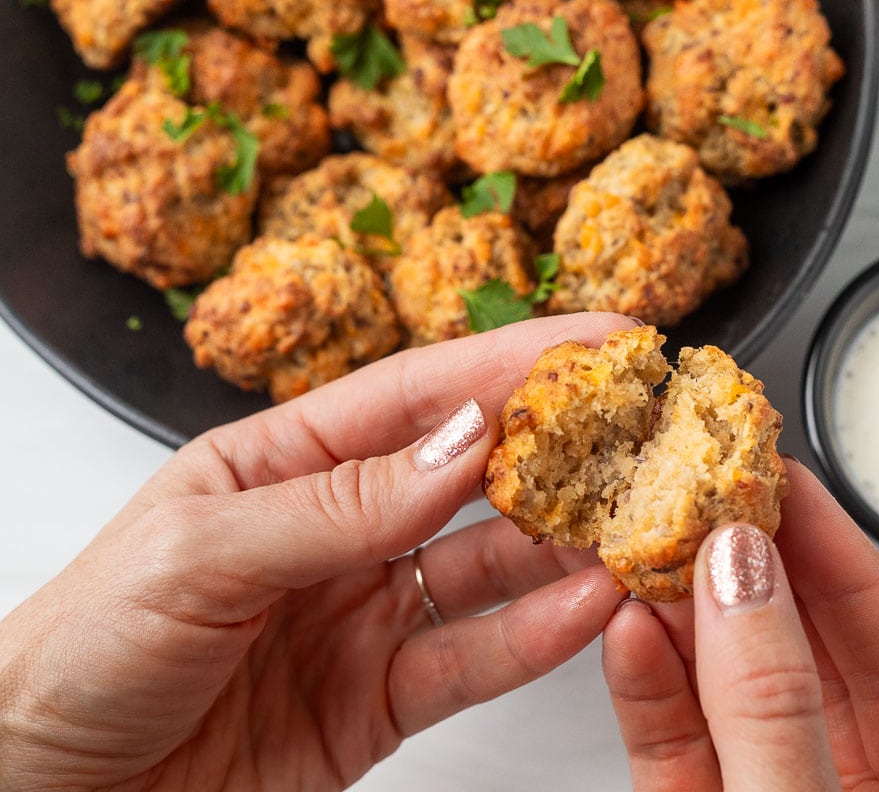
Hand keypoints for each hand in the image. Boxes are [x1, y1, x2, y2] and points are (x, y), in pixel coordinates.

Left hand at [0, 312, 636, 791]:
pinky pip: (470, 660)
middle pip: (470, 478)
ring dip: (563, 550)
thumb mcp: (199, 553)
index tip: (598, 340)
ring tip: (630, 529)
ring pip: (488, 571)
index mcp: (280, 464)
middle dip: (559, 451)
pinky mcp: (377, 700)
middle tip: (641, 433)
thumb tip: (460, 445)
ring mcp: (361, 615)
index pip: (416, 396)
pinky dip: (533, 638)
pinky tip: (585, 611)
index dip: (512, 362)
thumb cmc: (75, 657)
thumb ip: (339, 504)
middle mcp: (334, 532)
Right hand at [602, 460, 878, 790]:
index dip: (841, 556)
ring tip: (650, 548)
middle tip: (706, 495)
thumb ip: (775, 709)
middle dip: (749, 570)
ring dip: (681, 619)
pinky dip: (644, 686)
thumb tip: (742, 580)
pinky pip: (670, 742)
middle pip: (802, 654)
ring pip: (724, 691)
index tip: (787, 482)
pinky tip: (626, 632)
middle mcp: (842, 785)